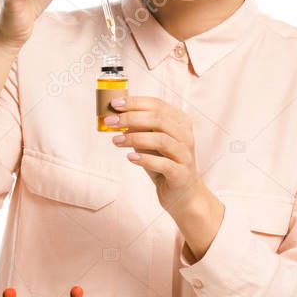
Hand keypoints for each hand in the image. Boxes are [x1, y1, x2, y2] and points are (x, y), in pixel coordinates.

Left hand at [105, 95, 203, 212]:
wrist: (182, 194)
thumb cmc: (163, 163)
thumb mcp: (149, 142)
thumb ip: (138, 128)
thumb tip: (116, 116)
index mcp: (180, 122)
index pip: (157, 105)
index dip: (135, 102)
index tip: (114, 104)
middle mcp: (186, 135)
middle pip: (158, 119)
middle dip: (131, 118)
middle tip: (110, 122)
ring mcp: (185, 154)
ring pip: (160, 139)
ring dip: (134, 138)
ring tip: (116, 141)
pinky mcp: (182, 173)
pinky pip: (163, 164)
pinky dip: (145, 159)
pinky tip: (130, 158)